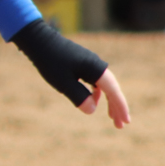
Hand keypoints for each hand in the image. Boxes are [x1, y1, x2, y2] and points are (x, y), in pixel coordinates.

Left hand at [9, 18, 131, 127]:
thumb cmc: (51, 62)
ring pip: (105, 86)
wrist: (38, 40)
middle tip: (120, 125)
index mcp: (96, 70)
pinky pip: (96, 81)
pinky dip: (97, 93)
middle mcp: (97, 65)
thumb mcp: (64, 83)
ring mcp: (91, 63)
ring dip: (108, 101)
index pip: (114, 92)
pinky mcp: (83, 63)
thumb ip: (79, 97)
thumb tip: (92, 110)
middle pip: (112, 90)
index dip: (121, 108)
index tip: (126, 122)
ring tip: (111, 117)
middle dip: (117, 108)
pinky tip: (94, 100)